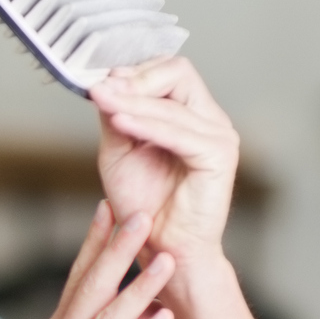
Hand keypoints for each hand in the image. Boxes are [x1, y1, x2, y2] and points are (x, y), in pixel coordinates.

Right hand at [5, 202, 177, 318]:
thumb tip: (138, 306)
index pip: (76, 277)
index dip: (94, 241)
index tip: (110, 207)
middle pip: (91, 287)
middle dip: (116, 248)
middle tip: (139, 214)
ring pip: (108, 318)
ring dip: (140, 287)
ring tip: (166, 260)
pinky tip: (163, 317)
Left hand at [89, 57, 239, 263]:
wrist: (161, 248)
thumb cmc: (143, 205)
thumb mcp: (119, 151)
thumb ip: (116, 116)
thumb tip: (107, 83)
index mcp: (190, 114)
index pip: (168, 70)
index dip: (133, 71)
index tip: (99, 80)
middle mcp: (209, 119)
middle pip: (179, 72)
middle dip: (135, 79)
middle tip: (101, 88)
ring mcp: (219, 135)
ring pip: (173, 102)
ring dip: (132, 100)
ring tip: (101, 100)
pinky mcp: (219, 156)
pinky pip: (179, 132)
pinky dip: (146, 124)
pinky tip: (119, 121)